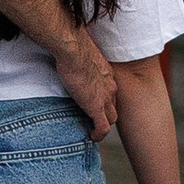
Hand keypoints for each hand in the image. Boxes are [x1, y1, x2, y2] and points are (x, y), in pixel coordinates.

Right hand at [54, 27, 119, 141]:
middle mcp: (110, 87)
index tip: (94, 104)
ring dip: (103, 125)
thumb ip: (80, 61)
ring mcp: (105, 98)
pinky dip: (98, 135)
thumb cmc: (73, 46)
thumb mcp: (81, 55)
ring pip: (111, 119)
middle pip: (114, 106)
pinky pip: (103, 128)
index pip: (110, 92)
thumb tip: (69, 57)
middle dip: (106, 114)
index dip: (104, 100)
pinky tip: (91, 137)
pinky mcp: (97, 107)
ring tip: (92, 129)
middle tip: (93, 119)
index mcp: (107, 75)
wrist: (73, 50)